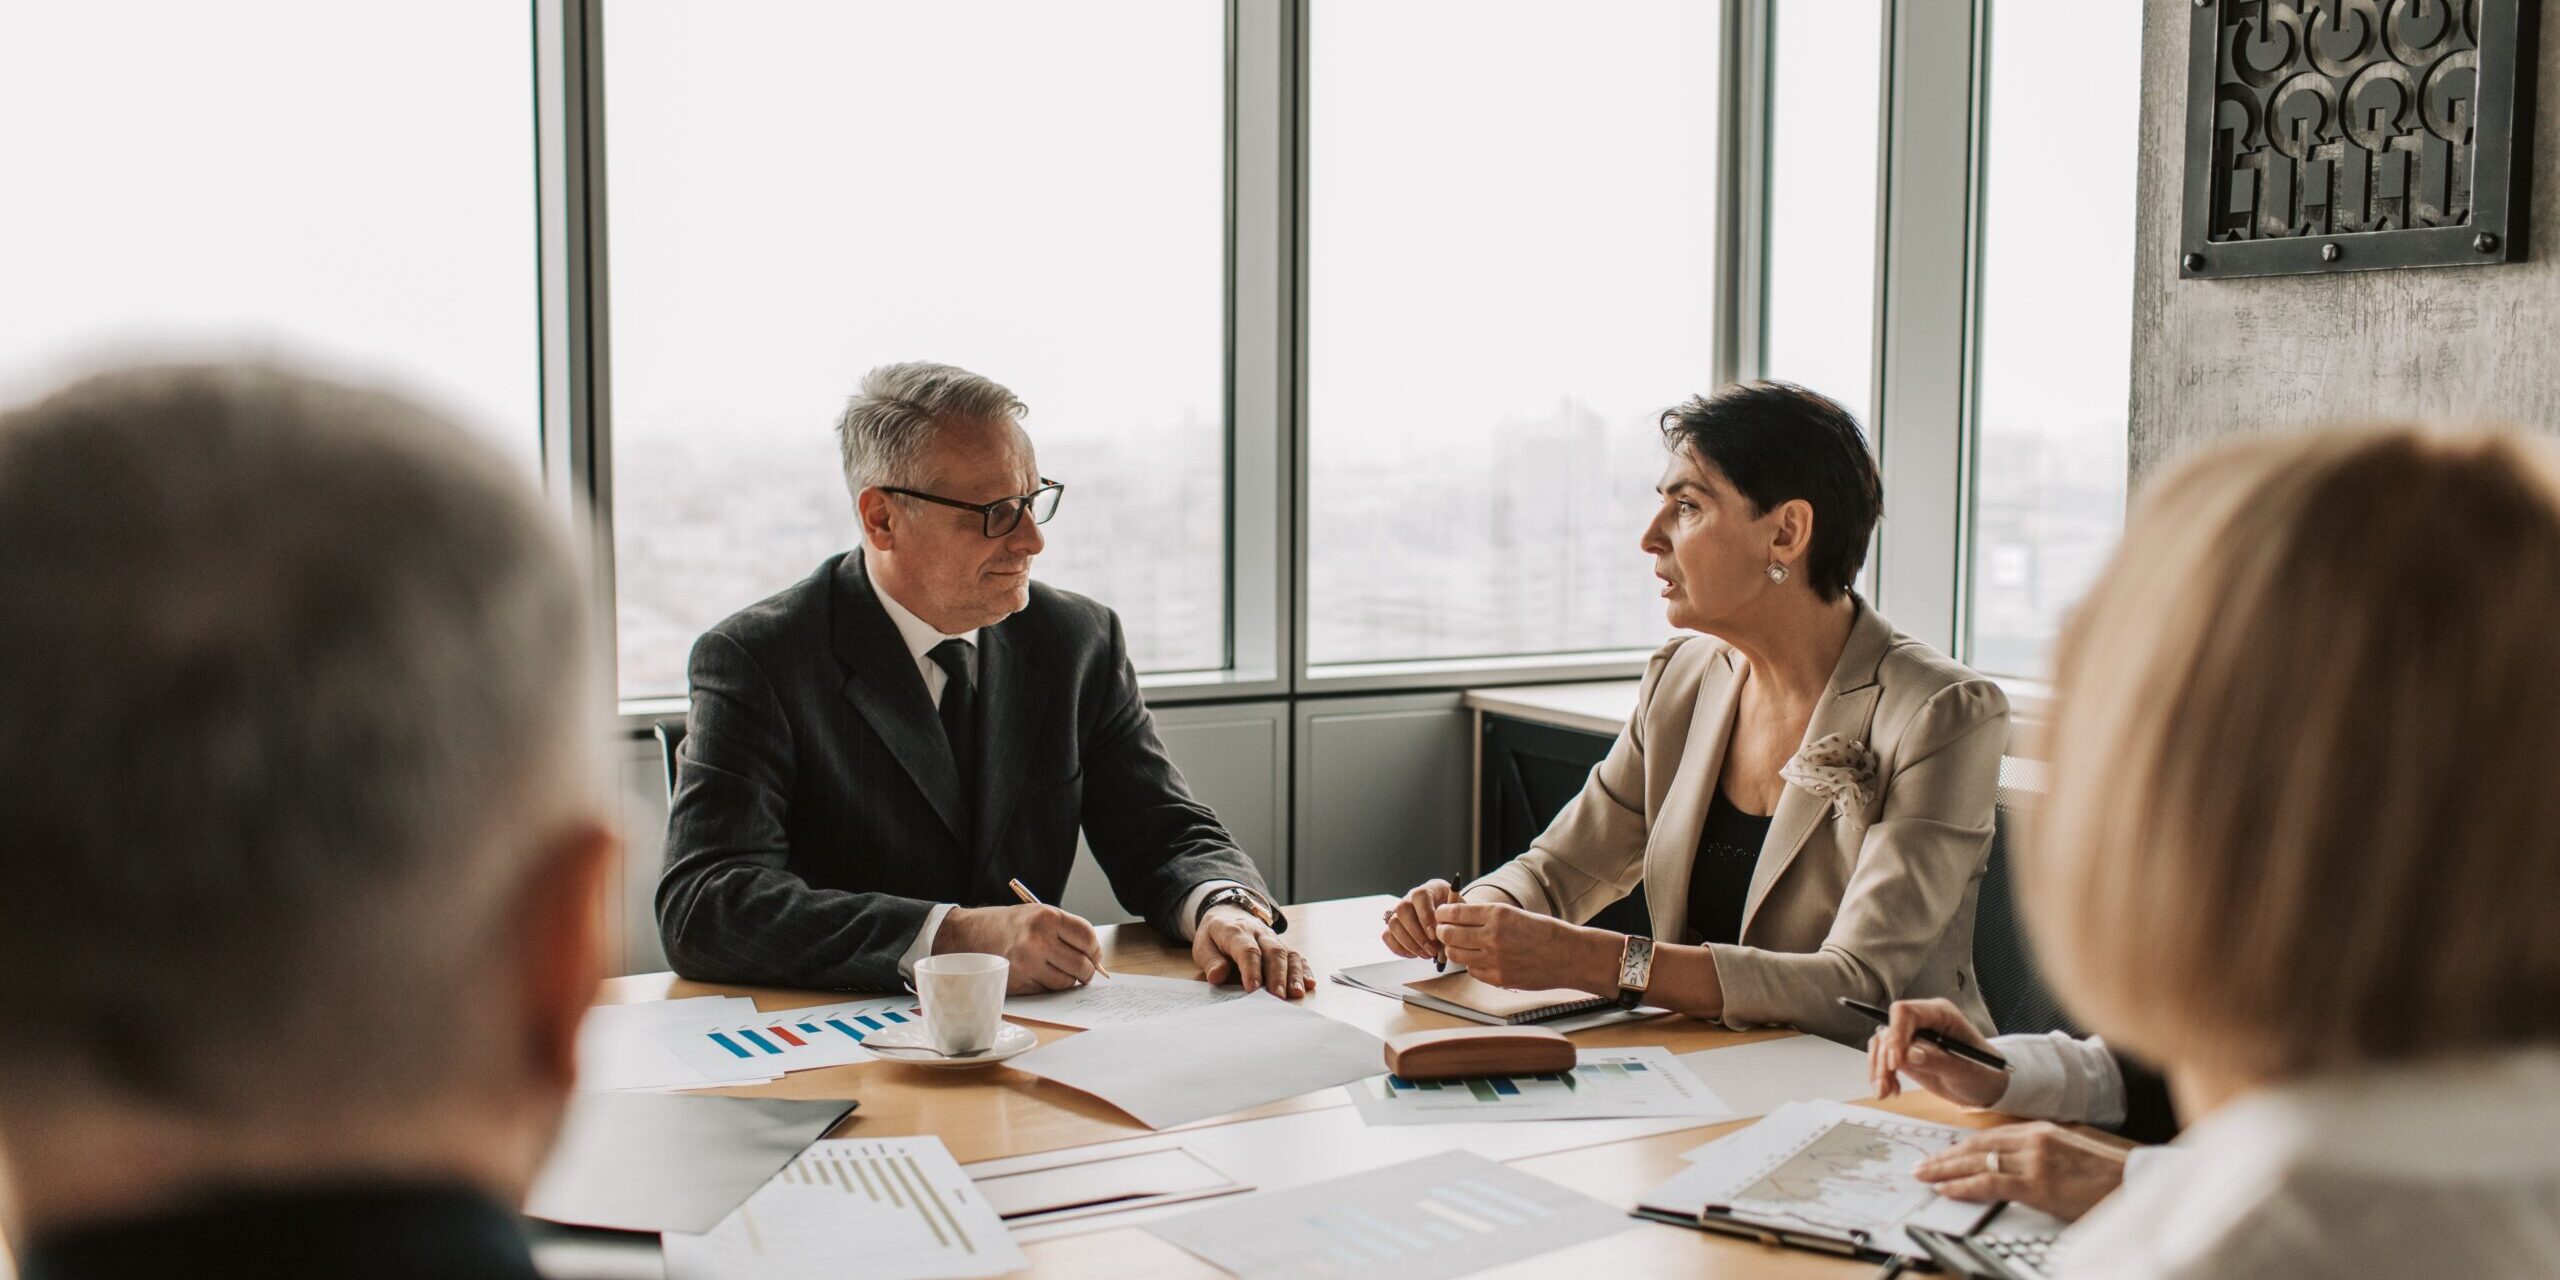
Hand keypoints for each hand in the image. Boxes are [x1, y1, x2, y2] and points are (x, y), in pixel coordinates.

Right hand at [936, 903, 1101, 994]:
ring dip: (1069, 980)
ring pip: (1066, 982)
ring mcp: (1027, 964)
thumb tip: (1094, 956)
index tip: (1094, 954)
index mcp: (1046, 917)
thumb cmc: (1007, 924)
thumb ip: (1066, 930)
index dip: (1095, 949)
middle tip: (1083, 969)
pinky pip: (1048, 990)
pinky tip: (1039, 974)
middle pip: (1081, 964)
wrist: (968, 935)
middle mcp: (1038, 940)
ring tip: (1059, 970)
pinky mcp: (1019, 983)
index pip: (1087, 937)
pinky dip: (1049, 985)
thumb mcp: (1037, 914)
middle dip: (1087, 970)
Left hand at [1194, 905, 1313, 996]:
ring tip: (1296, 994)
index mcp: (1235, 932)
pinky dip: (1304, 970)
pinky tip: (1309, 984)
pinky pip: (1296, 956)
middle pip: (1273, 952)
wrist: (1228, 914)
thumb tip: (1217, 976)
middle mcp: (1258, 933)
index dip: (1252, 970)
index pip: (1247, 950)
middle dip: (1277, 976)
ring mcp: (1273, 938)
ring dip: (1294, 974)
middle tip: (1278, 997)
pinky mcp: (1282, 945)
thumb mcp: (1202, 946)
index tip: (1253, 989)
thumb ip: (1210, 961)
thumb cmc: (1215, 936)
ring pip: (1288, 953)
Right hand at [1381, 879, 1461, 960]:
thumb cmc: (1455, 914)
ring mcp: (1398, 911)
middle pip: (1403, 909)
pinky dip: (1400, 948)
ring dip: (1410, 943)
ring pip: (1393, 924)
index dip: (1425, 916)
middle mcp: (1410, 897)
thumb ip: (1456, 920)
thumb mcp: (1461, 912)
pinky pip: (1387, 935)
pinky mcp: (1393, 925)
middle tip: (1432, 951)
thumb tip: (1449, 935)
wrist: (1447, 916)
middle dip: (1417, 934)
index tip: (1434, 934)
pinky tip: (1415, 954)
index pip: (1420, 896)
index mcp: (1429, 889)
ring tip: (1427, 954)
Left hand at [1432, 902, 1612, 992]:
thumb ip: (1486, 916)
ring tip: (1461, 946)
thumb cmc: (1543, 932)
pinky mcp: (1498, 978)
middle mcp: (1492, 935)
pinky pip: (1472, 971)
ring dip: (1455, 949)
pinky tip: (1482, 959)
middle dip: (1443, 932)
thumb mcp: (1514, 914)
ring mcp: (1494, 959)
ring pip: (1456, 955)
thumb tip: (1457, 916)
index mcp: (1497, 914)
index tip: (1442, 915)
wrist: (1568, 955)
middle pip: (1449, 935)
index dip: (1443, 914)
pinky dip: (1472, 965)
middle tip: (1444, 931)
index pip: (1454, 913)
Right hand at [1868, 997, 2006, 1106]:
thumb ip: (1938, 1060)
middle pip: (1889, 1030)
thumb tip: (1909, 1054)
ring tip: (1885, 1092)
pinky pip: (1883, 1059)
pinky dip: (1881, 1075)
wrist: (1985, 1086)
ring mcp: (1912, 1037)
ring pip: (1881, 1045)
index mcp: (1941, 1014)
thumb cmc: (1984, 1073)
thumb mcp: (1966, 1070)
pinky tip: (1890, 1090)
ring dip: (1879, 1068)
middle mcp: (1922, 1021)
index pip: (1906, 1012)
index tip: (1895, 1062)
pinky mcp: (1905, 1054)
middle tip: (1886, 1083)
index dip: (1896, 1034)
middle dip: (1883, 1058)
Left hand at [1914, 1122, 2129, 1221]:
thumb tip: (2011, 1161)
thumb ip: (2039, 1150)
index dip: (1960, 1146)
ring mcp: (2034, 1160)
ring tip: (1925, 1177)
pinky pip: (1990, 1182)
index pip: (1988, 1135)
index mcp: (2040, 1129)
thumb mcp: (2068, 1150)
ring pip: (1977, 1162)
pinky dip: (1964, 1186)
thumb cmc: (2104, 1174)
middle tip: (1921, 1165)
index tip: (1942, 1154)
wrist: (2134, 1183)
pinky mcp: (2038, 1184)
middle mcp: (2033, 1139)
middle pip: (1976, 1145)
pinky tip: (1947, 1189)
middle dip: (1945, 1157)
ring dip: (1946, 1171)